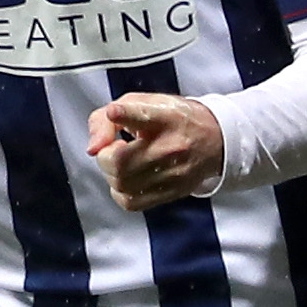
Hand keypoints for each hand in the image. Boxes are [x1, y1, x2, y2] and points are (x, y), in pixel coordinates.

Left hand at [87, 92, 224, 210]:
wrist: (214, 140)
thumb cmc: (174, 120)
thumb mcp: (142, 104)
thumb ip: (108, 118)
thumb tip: (93, 148)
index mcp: (165, 117)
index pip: (144, 115)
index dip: (125, 114)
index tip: (115, 113)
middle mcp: (171, 145)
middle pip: (121, 161)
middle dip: (106, 157)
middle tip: (114, 149)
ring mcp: (173, 173)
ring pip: (123, 184)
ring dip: (112, 175)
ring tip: (122, 163)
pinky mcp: (172, 192)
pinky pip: (131, 202)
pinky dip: (121, 192)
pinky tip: (129, 178)